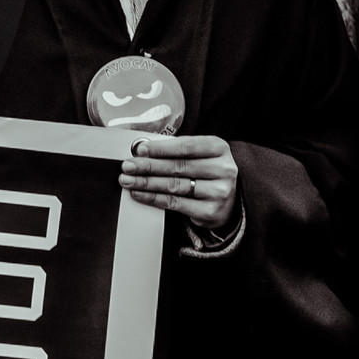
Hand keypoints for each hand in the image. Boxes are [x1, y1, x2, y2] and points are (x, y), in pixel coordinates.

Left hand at [119, 134, 237, 229]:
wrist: (231, 197)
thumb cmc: (207, 169)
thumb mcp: (199, 153)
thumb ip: (175, 149)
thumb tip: (142, 150)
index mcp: (218, 148)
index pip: (186, 146)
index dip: (161, 148)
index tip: (140, 150)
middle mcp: (223, 170)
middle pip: (178, 167)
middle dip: (147, 166)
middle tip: (127, 166)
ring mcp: (219, 192)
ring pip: (174, 185)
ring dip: (146, 182)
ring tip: (128, 180)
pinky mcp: (211, 211)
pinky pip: (175, 203)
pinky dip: (153, 198)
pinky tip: (139, 194)